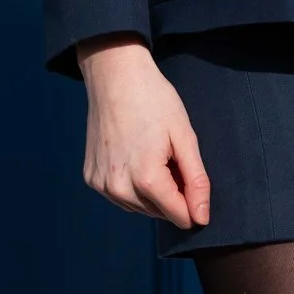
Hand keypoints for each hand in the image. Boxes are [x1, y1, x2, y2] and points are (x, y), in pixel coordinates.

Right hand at [75, 35, 210, 228]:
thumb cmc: (154, 100)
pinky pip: (120, 196)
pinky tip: (131, 155)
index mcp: (146, 179)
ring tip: (149, 153)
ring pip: (139, 207)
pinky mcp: (91, 178)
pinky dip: (131, 185)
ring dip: (150, 191)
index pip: (179, 216)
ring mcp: (101, 184)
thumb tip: (201, 219)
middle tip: (167, 154)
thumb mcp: (184, 136)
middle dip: (170, 192)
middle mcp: (119, 188)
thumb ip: (196, 180)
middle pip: (159, 213)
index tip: (186, 169)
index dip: (191, 198)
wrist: (114, 75)